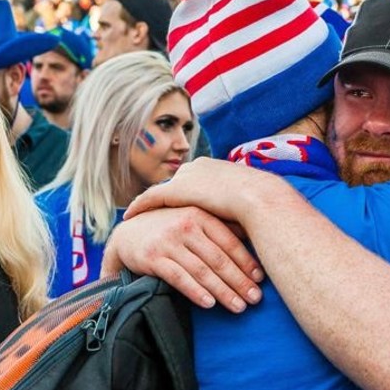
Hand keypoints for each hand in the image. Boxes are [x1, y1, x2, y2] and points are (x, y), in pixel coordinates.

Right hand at [102, 205, 263, 311]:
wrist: (128, 234)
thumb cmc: (169, 228)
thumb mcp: (193, 219)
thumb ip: (219, 226)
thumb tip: (253, 236)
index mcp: (200, 215)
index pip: (229, 241)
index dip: (246, 261)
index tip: (260, 279)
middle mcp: (186, 225)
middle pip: (218, 258)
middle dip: (239, 281)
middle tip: (255, 299)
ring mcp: (168, 241)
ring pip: (202, 271)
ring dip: (222, 291)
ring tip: (238, 306)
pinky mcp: (153, 257)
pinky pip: (179, 278)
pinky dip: (195, 292)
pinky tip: (209, 304)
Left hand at [125, 155, 291, 219]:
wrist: (258, 198)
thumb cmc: (260, 203)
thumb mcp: (247, 201)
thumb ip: (235, 207)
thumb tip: (241, 222)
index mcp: (214, 166)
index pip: (193, 179)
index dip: (186, 192)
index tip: (180, 202)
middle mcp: (196, 166)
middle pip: (176, 183)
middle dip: (166, 196)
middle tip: (155, 211)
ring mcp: (185, 177)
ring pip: (161, 192)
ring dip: (151, 204)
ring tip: (140, 215)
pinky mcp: (176, 190)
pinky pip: (150, 199)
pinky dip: (140, 207)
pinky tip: (130, 217)